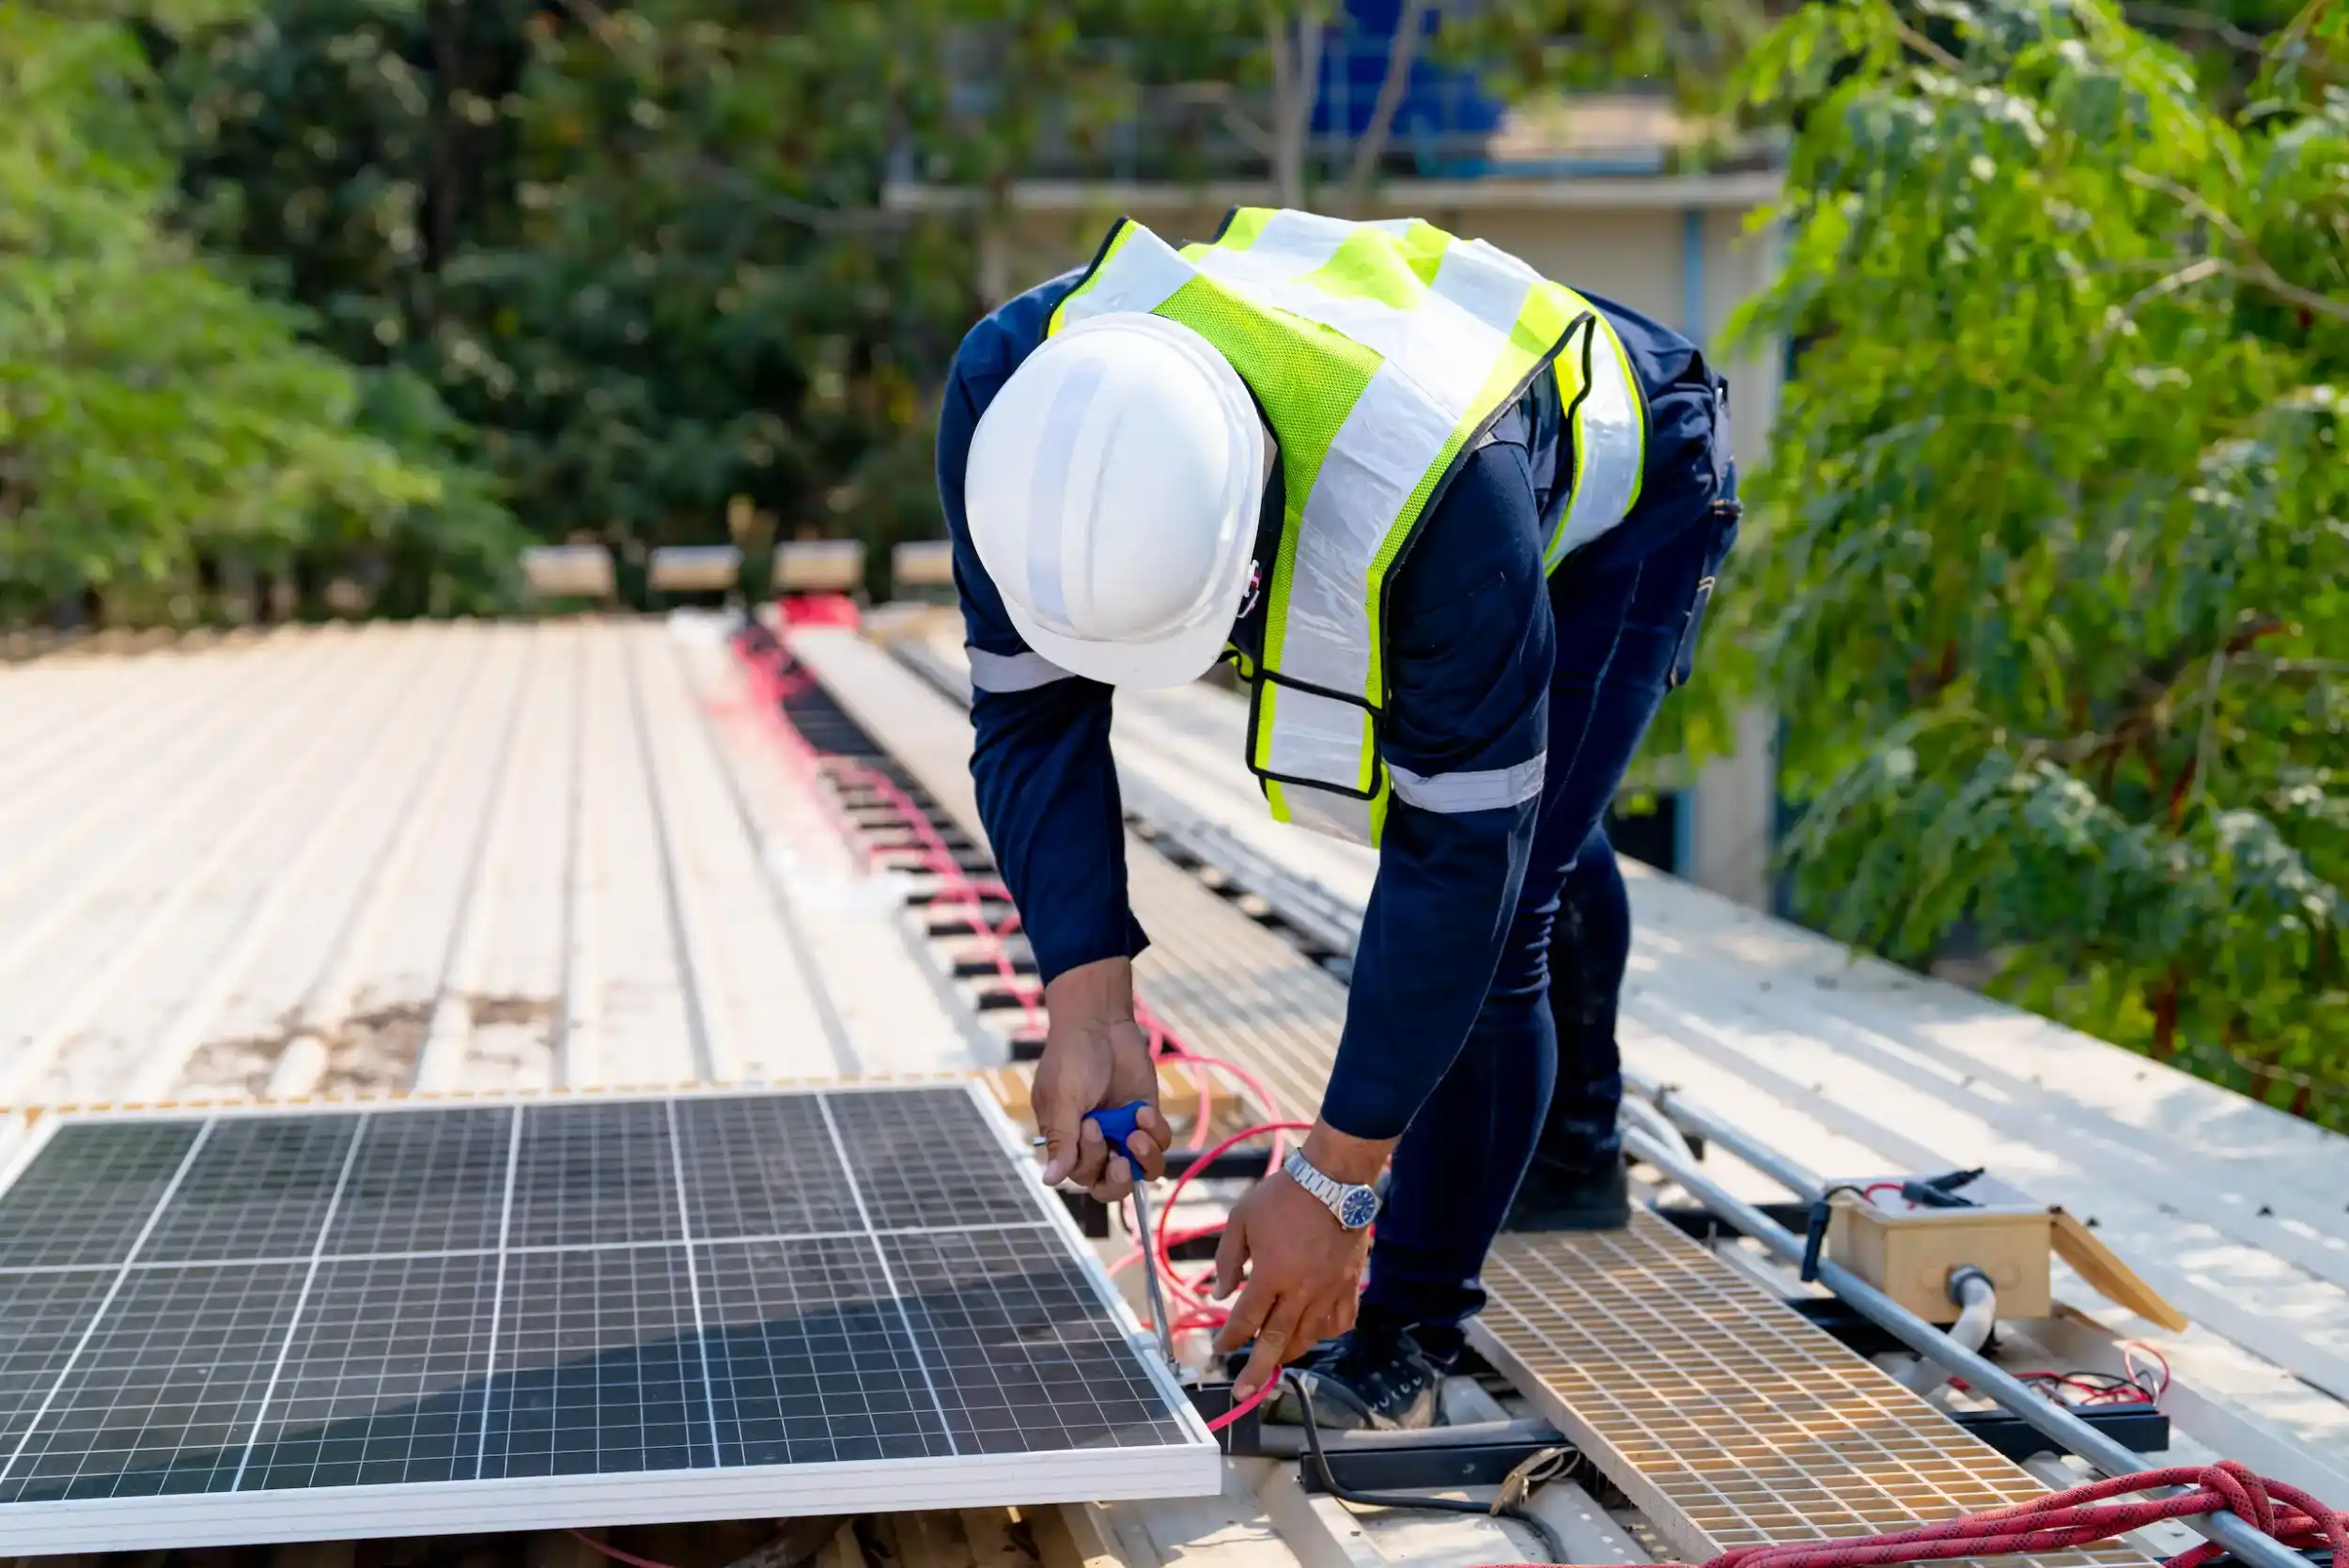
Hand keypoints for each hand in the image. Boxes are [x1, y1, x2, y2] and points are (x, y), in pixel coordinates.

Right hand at [1033, 958, 1170, 1202]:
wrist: (1098, 1022)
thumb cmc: (1071, 1058)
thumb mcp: (1062, 1100)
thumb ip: (1062, 1141)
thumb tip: (1049, 1181)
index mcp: (1069, 1142)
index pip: (1083, 1177)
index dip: (1091, 1164)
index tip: (1092, 1126)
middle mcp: (1098, 1143)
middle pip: (1113, 1186)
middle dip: (1120, 1179)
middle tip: (1122, 1158)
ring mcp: (1124, 1131)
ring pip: (1143, 1170)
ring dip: (1145, 1159)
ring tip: (1138, 1133)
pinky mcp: (1146, 1117)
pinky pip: (1159, 1142)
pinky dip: (1156, 1132)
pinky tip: (1142, 1109)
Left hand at [1213, 1124, 1390, 1400]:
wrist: (1335, 1180)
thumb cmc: (1284, 1196)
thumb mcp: (1241, 1218)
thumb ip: (1227, 1259)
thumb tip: (1220, 1295)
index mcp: (1272, 1274)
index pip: (1246, 1319)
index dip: (1229, 1338)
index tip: (1219, 1350)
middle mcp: (1302, 1290)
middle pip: (1276, 1341)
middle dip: (1257, 1370)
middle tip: (1243, 1392)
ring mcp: (1330, 1290)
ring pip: (1309, 1337)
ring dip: (1288, 1352)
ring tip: (1274, 1360)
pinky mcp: (1350, 1285)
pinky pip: (1340, 1322)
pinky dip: (1324, 1333)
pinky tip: (1312, 1332)